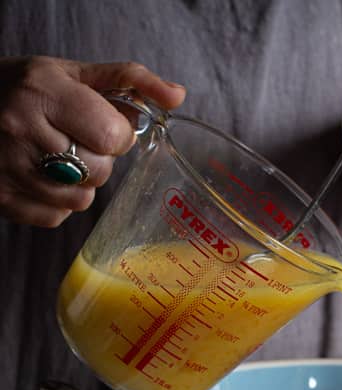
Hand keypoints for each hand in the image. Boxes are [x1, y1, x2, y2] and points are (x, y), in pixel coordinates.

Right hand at [0, 56, 185, 226]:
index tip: (102, 124)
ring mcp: (9, 170)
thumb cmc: (25, 89)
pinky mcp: (4, 201)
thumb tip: (177, 95)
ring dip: (80, 182)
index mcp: (42, 92)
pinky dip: (56, 202)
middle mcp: (21, 130)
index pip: (113, 136)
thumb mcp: (73, 73)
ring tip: (55, 156)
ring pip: (82, 199)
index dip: (117, 134)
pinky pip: (58, 217)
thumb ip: (130, 80)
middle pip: (101, 171)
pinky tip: (39, 176)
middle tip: (73, 139)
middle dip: (98, 157)